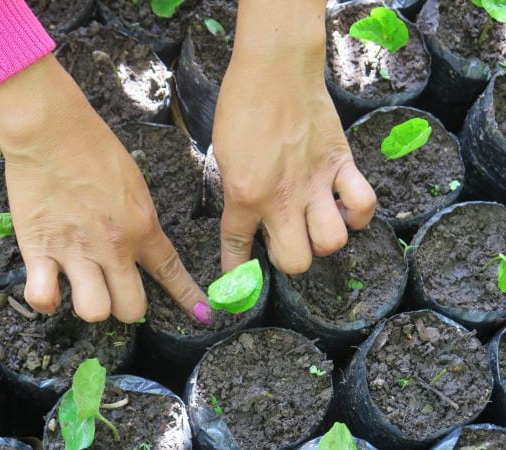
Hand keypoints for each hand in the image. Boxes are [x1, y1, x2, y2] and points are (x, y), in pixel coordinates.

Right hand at [0, 55, 209, 322]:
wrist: (52, 130)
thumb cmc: (96, 148)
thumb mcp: (134, 184)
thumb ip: (140, 220)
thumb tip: (141, 242)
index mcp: (142, 227)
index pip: (171, 272)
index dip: (187, 297)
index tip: (201, 313)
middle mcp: (114, 247)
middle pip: (132, 309)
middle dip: (128, 307)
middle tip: (117, 290)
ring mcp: (76, 252)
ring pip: (94, 312)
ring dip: (92, 305)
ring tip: (83, 287)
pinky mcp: (39, 250)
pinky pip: (43, 297)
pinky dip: (47, 299)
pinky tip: (50, 286)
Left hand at [213, 52, 375, 273]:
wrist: (275, 69)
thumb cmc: (242, 106)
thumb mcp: (224, 157)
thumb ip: (237, 192)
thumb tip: (247, 215)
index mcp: (245, 195)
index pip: (238, 247)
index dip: (236, 272)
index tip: (235, 285)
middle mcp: (283, 199)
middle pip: (296, 262)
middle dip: (290, 259)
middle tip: (286, 239)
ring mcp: (317, 184)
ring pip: (332, 242)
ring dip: (324, 240)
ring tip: (316, 223)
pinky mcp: (342, 165)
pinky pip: (364, 205)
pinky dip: (358, 214)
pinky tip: (345, 206)